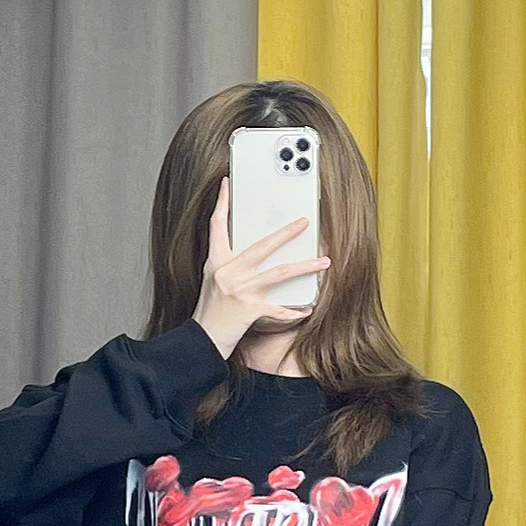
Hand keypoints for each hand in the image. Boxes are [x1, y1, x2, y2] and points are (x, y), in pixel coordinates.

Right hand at [193, 178, 328, 360]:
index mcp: (216, 262)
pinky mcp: (249, 310)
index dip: (222, 203)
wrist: (201, 341)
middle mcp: (229, 272)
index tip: (227, 184)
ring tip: (323, 262)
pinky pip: (279, 309)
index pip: (217, 225)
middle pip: (263, 244)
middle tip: (304, 222)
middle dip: (287, 232)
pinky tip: (306, 309)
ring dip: (305, 267)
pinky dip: (293, 311)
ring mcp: (240, 290)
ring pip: (280, 272)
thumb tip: (250, 258)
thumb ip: (229, 267)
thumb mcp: (212, 283)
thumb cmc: (209, 315)